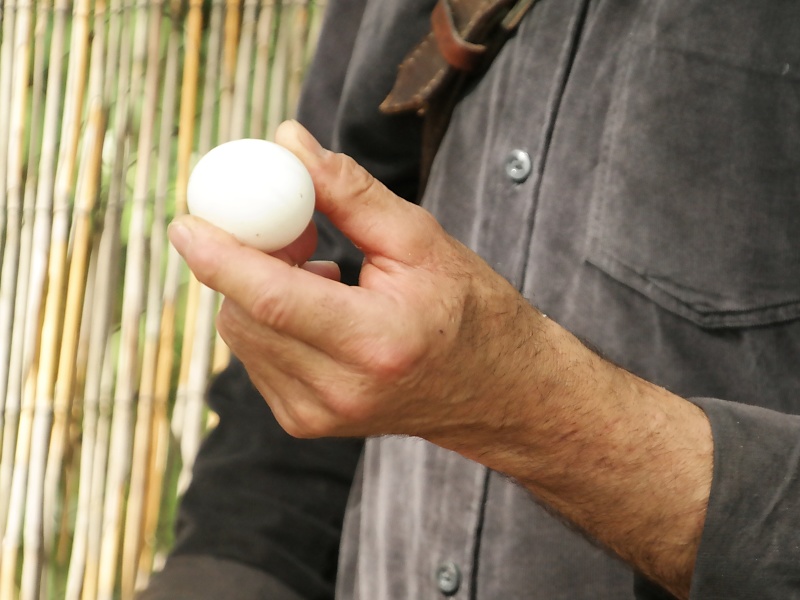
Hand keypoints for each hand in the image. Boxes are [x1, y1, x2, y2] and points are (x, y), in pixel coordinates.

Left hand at [169, 120, 550, 443]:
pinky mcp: (306, 422)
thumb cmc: (467, 310)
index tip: (185, 220)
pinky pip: (257, 356)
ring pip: (243, 335)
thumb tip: (287, 144)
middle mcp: (340, 390)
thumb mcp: (420, 239)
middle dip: (246, 260)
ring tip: (322, 271)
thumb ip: (348, 192)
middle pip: (245, 314)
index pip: (270, 299)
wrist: (493, 390)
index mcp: (376, 342)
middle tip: (289, 227)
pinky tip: (320, 311)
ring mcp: (318, 415)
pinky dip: (271, 320)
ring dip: (260, 289)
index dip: (218, 256)